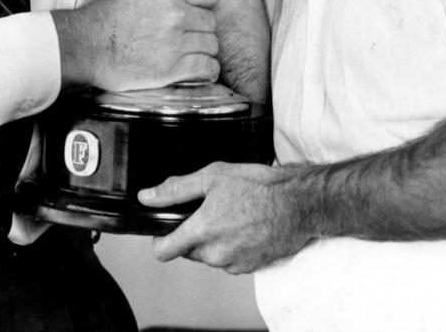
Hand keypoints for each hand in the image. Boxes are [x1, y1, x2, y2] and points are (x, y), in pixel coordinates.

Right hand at [53, 0, 219, 90]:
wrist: (84, 46)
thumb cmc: (104, 18)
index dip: (206, 3)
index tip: (200, 11)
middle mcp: (176, 14)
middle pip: (211, 21)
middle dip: (201, 29)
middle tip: (189, 36)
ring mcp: (176, 42)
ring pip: (211, 45)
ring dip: (203, 50)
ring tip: (190, 53)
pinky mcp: (172, 69)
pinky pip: (207, 68)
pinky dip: (206, 70)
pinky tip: (198, 69)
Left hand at [137, 161, 322, 273]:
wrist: (298, 204)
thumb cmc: (260, 187)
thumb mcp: (212, 176)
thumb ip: (176, 189)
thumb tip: (147, 196)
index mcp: (202, 232)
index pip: (163, 251)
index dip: (159, 237)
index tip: (165, 227)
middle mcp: (215, 255)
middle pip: (187, 250)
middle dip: (192, 232)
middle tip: (210, 208)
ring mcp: (233, 264)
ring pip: (210, 255)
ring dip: (214, 239)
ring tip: (232, 214)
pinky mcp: (250, 268)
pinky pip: (230, 259)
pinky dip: (232, 245)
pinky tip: (245, 225)